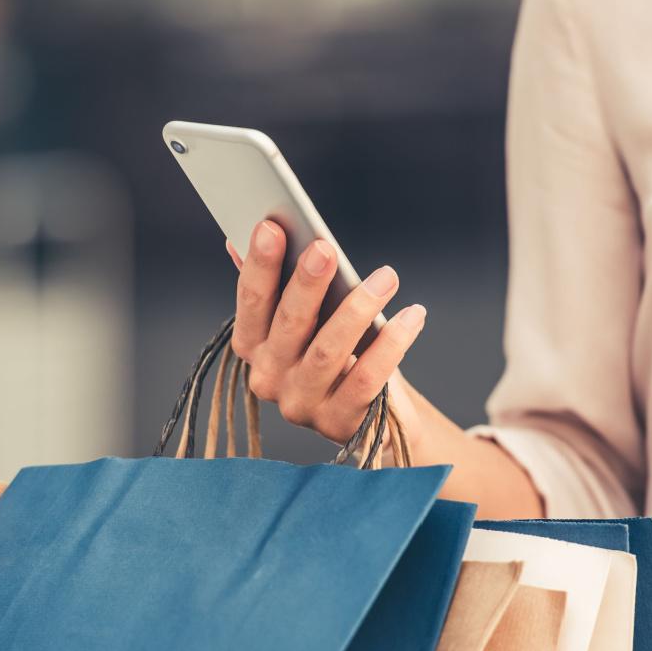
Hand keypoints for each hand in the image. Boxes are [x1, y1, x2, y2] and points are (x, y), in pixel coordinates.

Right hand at [227, 220, 426, 445]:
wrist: (373, 412)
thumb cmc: (337, 349)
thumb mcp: (306, 318)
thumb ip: (276, 284)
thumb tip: (239, 238)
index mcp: (252, 346)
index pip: (251, 301)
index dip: (259, 265)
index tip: (271, 227)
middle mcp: (268, 379)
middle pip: (289, 324)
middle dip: (306, 283)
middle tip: (325, 248)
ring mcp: (302, 405)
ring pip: (328, 352)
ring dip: (358, 309)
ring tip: (387, 277)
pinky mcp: (339, 423)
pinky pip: (367, 379)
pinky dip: (392, 345)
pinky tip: (413, 315)